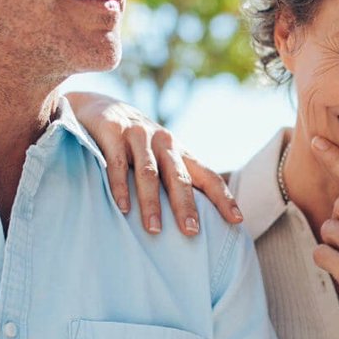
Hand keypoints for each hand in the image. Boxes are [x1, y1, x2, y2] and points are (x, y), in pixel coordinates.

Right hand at [65, 91, 241, 234]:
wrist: (101, 106)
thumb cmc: (137, 145)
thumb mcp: (160, 158)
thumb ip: (174, 181)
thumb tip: (195, 224)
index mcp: (181, 153)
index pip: (208, 176)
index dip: (224, 198)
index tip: (237, 220)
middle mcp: (164, 143)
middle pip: (179, 177)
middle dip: (186, 205)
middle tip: (191, 232)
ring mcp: (139, 136)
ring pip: (149, 173)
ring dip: (152, 202)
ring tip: (154, 229)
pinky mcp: (113, 133)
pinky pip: (117, 164)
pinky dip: (120, 186)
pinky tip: (123, 208)